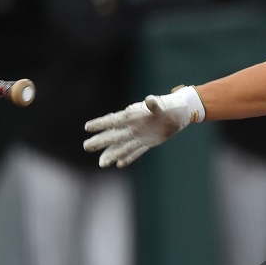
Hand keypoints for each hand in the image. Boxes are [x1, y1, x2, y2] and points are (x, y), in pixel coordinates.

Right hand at [83, 86, 204, 167]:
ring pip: (123, 146)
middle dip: (100, 141)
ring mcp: (140, 135)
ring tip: (101, 164)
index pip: (113, 120)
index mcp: (133, 115)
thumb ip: (154, 104)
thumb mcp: (163, 104)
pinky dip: (128, 157)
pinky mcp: (148, 142)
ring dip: (112, 154)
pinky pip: (136, 151)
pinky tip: (118, 164)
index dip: (100, 124)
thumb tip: (149, 100)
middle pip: (114, 135)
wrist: (180, 112)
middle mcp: (134, 126)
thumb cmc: (170, 104)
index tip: (87, 127)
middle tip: (85, 147)